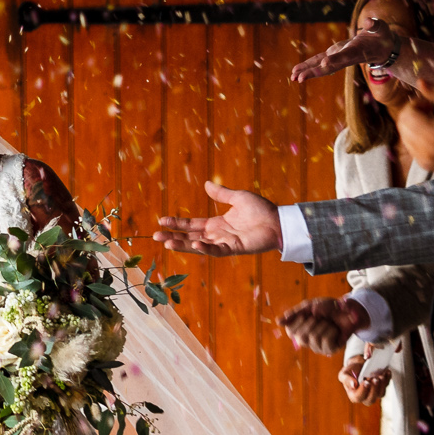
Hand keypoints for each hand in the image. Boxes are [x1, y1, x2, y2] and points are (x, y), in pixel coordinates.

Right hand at [153, 181, 282, 255]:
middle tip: (156, 236)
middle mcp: (217, 235)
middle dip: (172, 237)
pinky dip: (206, 248)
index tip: (161, 221)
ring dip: (182, 245)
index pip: (191, 225)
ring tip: (167, 243)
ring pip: (198, 246)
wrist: (278, 221)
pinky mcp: (233, 249)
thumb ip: (221, 194)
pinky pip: (216, 250)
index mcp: (216, 224)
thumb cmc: (261, 210)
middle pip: (189, 237)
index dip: (176, 224)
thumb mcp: (238, 198)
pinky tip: (195, 244)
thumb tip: (207, 184)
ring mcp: (223, 243)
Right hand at [278, 296, 368, 354]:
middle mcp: (307, 341)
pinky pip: (326, 339)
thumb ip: (295, 313)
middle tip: (321, 318)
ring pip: (313, 337)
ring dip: (323, 325)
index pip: (290, 331)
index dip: (299, 321)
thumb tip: (278, 322)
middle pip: (301, 336)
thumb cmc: (329, 308)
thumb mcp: (311, 305)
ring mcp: (318, 347)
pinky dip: (331, 330)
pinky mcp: (330, 350)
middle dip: (313, 322)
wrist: (350, 311)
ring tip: (328, 323)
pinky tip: (334, 330)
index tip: (308, 314)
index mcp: (299, 330)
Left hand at [290, 20, 398, 83]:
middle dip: (314, 72)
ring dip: (308, 71)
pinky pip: (320, 61)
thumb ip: (375, 25)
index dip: (336, 60)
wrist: (382, 48)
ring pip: (322, 66)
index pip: (346, 56)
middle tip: (299, 79)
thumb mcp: (381, 28)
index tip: (325, 64)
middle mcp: (346, 57)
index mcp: (357, 51)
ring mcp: (339, 57)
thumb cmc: (382, 37)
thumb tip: (367, 22)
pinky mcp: (335, 55)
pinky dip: (309, 66)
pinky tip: (296, 72)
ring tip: (293, 77)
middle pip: (329, 67)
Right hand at [338, 351, 389, 405]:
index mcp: (354, 395)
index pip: (358, 397)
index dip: (363, 391)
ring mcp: (374, 393)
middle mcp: (365, 397)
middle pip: (371, 399)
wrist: (358, 366)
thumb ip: (346, 380)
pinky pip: (386, 386)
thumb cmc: (350, 371)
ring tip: (380, 375)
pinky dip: (387, 379)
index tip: (365, 382)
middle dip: (374, 389)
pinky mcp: (381, 387)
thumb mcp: (344, 374)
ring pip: (381, 394)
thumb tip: (353, 385)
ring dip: (382, 385)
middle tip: (374, 379)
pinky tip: (386, 372)